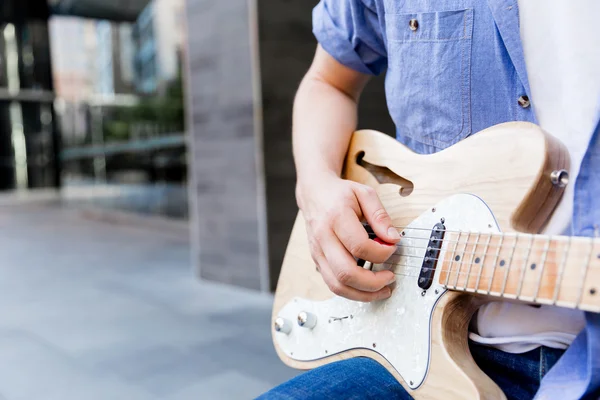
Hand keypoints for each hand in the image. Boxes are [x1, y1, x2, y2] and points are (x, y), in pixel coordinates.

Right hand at [297, 176, 400, 301]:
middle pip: (346, 273)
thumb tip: (393, 238)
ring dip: (363, 294)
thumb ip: (380, 216)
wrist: (314, 192)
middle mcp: (323, 237)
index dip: (381, 253)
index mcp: (336, 217)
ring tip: (382, 289)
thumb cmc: (339, 194)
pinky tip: (367, 286)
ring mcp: (317, 252)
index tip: (392, 248)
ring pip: (337, 285)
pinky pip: (333, 284)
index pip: (359, 245)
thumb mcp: (364, 194)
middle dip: (373, 282)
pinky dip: (352, 291)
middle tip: (390, 277)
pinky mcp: (317, 260)